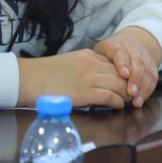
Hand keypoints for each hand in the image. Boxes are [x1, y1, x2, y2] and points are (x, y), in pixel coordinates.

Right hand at [16, 49, 130, 109]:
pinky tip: (118, 106)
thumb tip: (93, 78)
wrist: (28, 79)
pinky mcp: (85, 93)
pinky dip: (117, 102)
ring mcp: (89, 78)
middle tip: (133, 94)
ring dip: (126, 94)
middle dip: (129, 84)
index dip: (123, 74)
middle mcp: (92, 64)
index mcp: (88, 55)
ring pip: (119, 84)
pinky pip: (110, 96)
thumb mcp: (69, 63)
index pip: (114, 63)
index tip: (127, 83)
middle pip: (121, 73)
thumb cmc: (43, 74)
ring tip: (128, 102)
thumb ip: (84, 67)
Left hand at [94, 28, 161, 108]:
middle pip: (137, 62)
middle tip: (131, 93)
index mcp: (115, 45)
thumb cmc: (108, 53)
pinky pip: (153, 77)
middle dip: (135, 79)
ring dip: (143, 87)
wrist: (128, 42)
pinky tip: (142, 99)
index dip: (123, 63)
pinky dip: (149, 89)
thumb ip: (95, 65)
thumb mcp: (98, 54)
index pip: (120, 52)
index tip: (124, 74)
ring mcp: (143, 56)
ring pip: (147, 70)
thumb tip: (89, 82)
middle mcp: (132, 49)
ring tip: (136, 101)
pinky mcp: (151, 64)